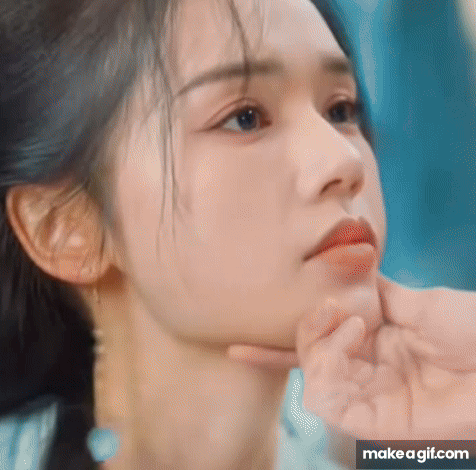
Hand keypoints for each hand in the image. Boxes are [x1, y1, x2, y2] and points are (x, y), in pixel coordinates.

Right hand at [228, 275, 475, 441]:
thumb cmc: (469, 327)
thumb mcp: (414, 300)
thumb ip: (373, 293)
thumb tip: (345, 268)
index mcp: (368, 343)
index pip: (313, 345)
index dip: (274, 345)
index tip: (237, 340)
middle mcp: (362, 371)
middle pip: (306, 360)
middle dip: (306, 330)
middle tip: (331, 308)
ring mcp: (367, 397)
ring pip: (312, 380)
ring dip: (320, 347)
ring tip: (351, 325)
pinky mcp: (375, 420)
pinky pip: (330, 403)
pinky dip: (329, 369)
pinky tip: (354, 342)